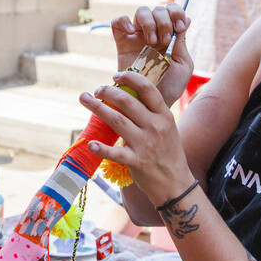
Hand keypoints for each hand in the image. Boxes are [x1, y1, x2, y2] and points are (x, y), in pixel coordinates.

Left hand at [79, 69, 194, 207]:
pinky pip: (116, 153)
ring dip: (98, 108)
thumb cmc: (168, 153)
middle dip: (108, 91)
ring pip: (117, 121)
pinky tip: (90, 143)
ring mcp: (146, 144)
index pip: (147, 89)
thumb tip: (127, 96)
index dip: (130, 78)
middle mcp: (155, 127)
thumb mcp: (167, 128)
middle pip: (127, 102)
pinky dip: (102, 148)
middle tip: (96, 90)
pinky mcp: (137, 162)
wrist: (176, 184)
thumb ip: (151, 113)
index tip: (115, 76)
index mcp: (164, 115)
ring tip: (84, 99)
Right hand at [110, 5, 192, 106]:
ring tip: (151, 41)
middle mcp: (154, 33)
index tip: (180, 28)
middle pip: (158, 9)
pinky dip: (125, 21)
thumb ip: (183, 43)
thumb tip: (187, 19)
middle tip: (165, 41)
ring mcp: (137, 37)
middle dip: (164, 21)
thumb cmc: (169, 88)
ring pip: (141, 11)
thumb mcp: (183, 65)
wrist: (150, 104)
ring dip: (149, 22)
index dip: (177, 13)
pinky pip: (117, 22)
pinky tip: (133, 33)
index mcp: (170, 36)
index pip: (172, 11)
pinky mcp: (122, 43)